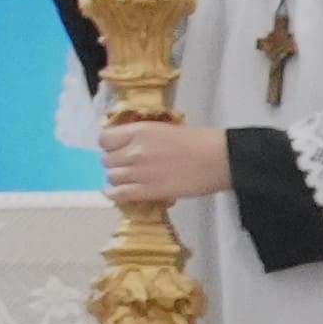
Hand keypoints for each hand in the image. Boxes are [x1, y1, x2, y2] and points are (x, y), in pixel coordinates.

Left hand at [99, 119, 235, 206]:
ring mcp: (139, 171)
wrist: (217, 159)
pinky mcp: (147, 191)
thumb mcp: (164, 129)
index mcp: (139, 131)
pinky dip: (114, 194)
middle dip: (114, 163)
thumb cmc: (198, 141)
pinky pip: (119, 194)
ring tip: (127, 179)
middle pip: (107, 160)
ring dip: (117, 179)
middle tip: (125, 166)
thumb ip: (143, 137)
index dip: (109, 145)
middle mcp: (134, 150)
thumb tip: (128, 145)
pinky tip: (115, 193)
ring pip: (111, 177)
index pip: (105, 139)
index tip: (116, 149)